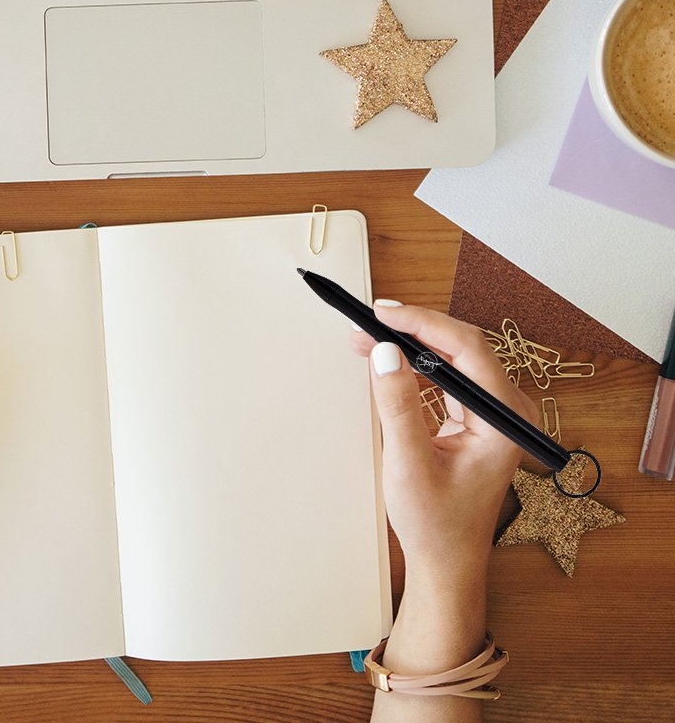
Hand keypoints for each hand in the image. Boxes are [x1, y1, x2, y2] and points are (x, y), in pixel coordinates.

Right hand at [352, 301, 537, 584]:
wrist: (447, 563)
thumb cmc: (436, 525)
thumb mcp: (408, 464)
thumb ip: (397, 405)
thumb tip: (383, 353)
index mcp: (503, 421)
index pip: (468, 349)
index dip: (423, 323)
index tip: (383, 313)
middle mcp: (507, 411)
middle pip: (462, 346)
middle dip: (412, 329)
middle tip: (368, 321)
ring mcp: (493, 414)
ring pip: (452, 357)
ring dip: (410, 345)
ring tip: (368, 339)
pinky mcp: (476, 418)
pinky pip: (447, 376)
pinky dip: (415, 364)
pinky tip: (388, 363)